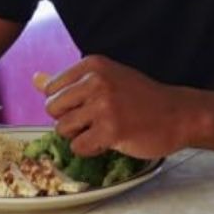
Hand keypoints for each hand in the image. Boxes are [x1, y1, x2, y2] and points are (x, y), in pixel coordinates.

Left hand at [38, 55, 201, 160]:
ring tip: (105, 128)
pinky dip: (92, 149)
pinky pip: (79, 147)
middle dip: (70, 120)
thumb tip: (35, 79)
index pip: (50, 89)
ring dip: (81, 136)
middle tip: (96, 119)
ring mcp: (104, 105)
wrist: (178, 114)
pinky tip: (111, 140)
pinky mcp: (111, 129)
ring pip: (63, 130)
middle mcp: (96, 80)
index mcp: (92, 64)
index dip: (66, 103)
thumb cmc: (140, 98)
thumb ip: (69, 81)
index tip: (89, 104)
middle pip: (52, 110)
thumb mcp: (105, 79)